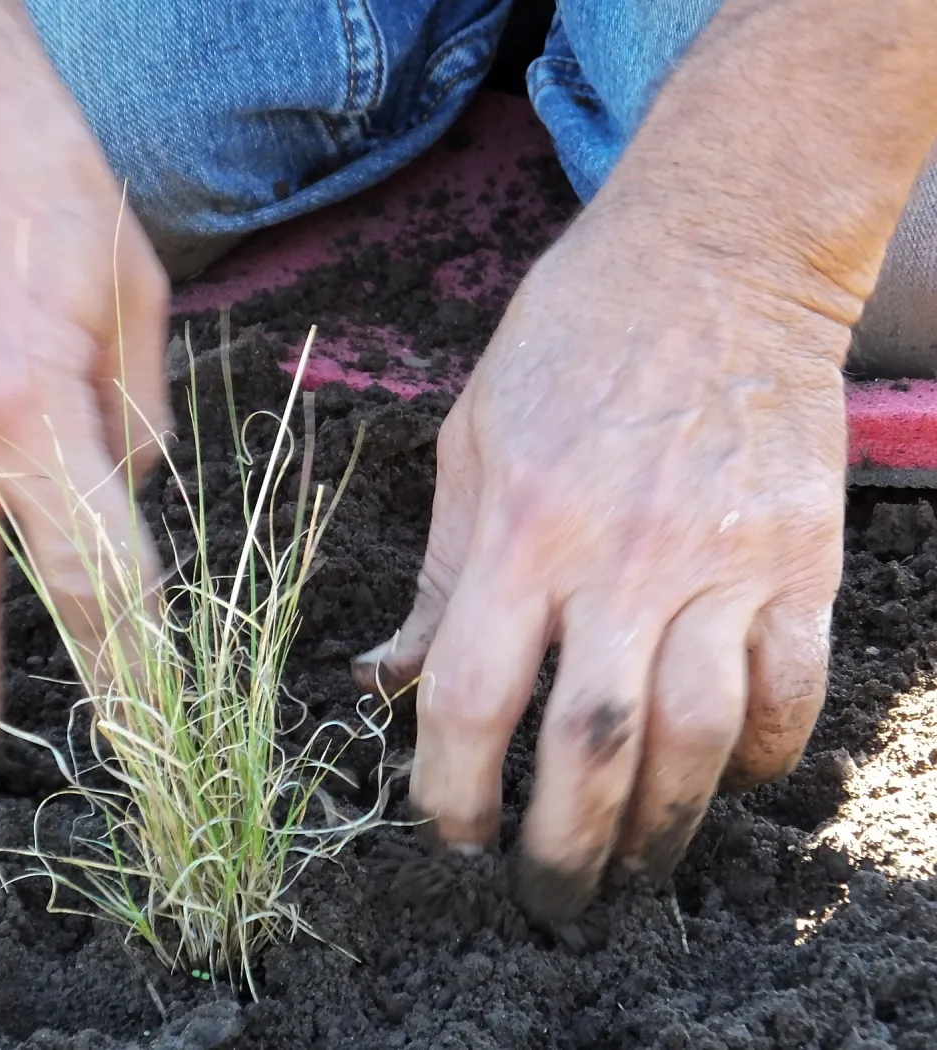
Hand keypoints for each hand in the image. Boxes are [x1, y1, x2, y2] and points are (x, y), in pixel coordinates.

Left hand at [355, 202, 848, 922]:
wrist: (712, 258)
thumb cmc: (566, 346)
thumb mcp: (470, 445)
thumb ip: (437, 579)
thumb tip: (384, 680)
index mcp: (520, 529)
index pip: (472, 698)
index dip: (451, 792)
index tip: (450, 836)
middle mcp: (619, 558)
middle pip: (590, 747)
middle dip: (560, 846)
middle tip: (544, 899)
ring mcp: (721, 562)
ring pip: (696, 740)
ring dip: (662, 831)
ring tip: (632, 870)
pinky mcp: (798, 558)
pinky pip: (789, 691)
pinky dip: (760, 756)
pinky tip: (725, 778)